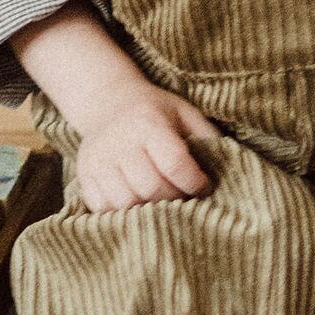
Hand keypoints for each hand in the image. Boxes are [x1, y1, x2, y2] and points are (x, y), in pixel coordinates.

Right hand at [11, 2, 216, 210]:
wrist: (108, 102)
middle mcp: (119, 142)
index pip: (175, 164)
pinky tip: (138, 204)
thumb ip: (206, 137)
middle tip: (185, 198)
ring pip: (126, 202)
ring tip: (162, 204)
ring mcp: (98, 161)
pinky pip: (104, 208)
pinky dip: (123, 213)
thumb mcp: (185, 113)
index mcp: (148, 123)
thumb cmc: (155, 111)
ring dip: (149, 210)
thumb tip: (230, 168)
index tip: (204, 187)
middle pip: (151, 188)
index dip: (195, 183)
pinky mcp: (84, 176)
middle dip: (174, 199)